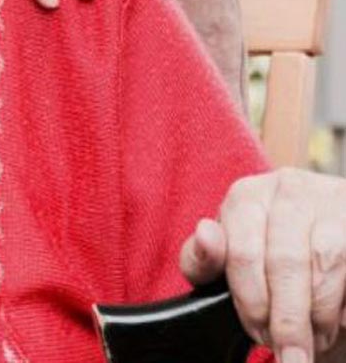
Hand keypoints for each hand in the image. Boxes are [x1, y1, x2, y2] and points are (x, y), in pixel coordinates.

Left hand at [180, 169, 345, 360]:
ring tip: (316, 338)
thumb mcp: (225, 259)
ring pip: (326, 263)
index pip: (242, 254)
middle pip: (286, 262)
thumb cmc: (264, 255)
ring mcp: (331, 199)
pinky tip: (339, 319)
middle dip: (288, 319)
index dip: (251, 304)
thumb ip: (203, 257)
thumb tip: (206, 235)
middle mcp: (289, 189)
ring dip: (321, 312)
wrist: (320, 239)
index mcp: (246, 196)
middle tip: (291, 354)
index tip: (258, 337)